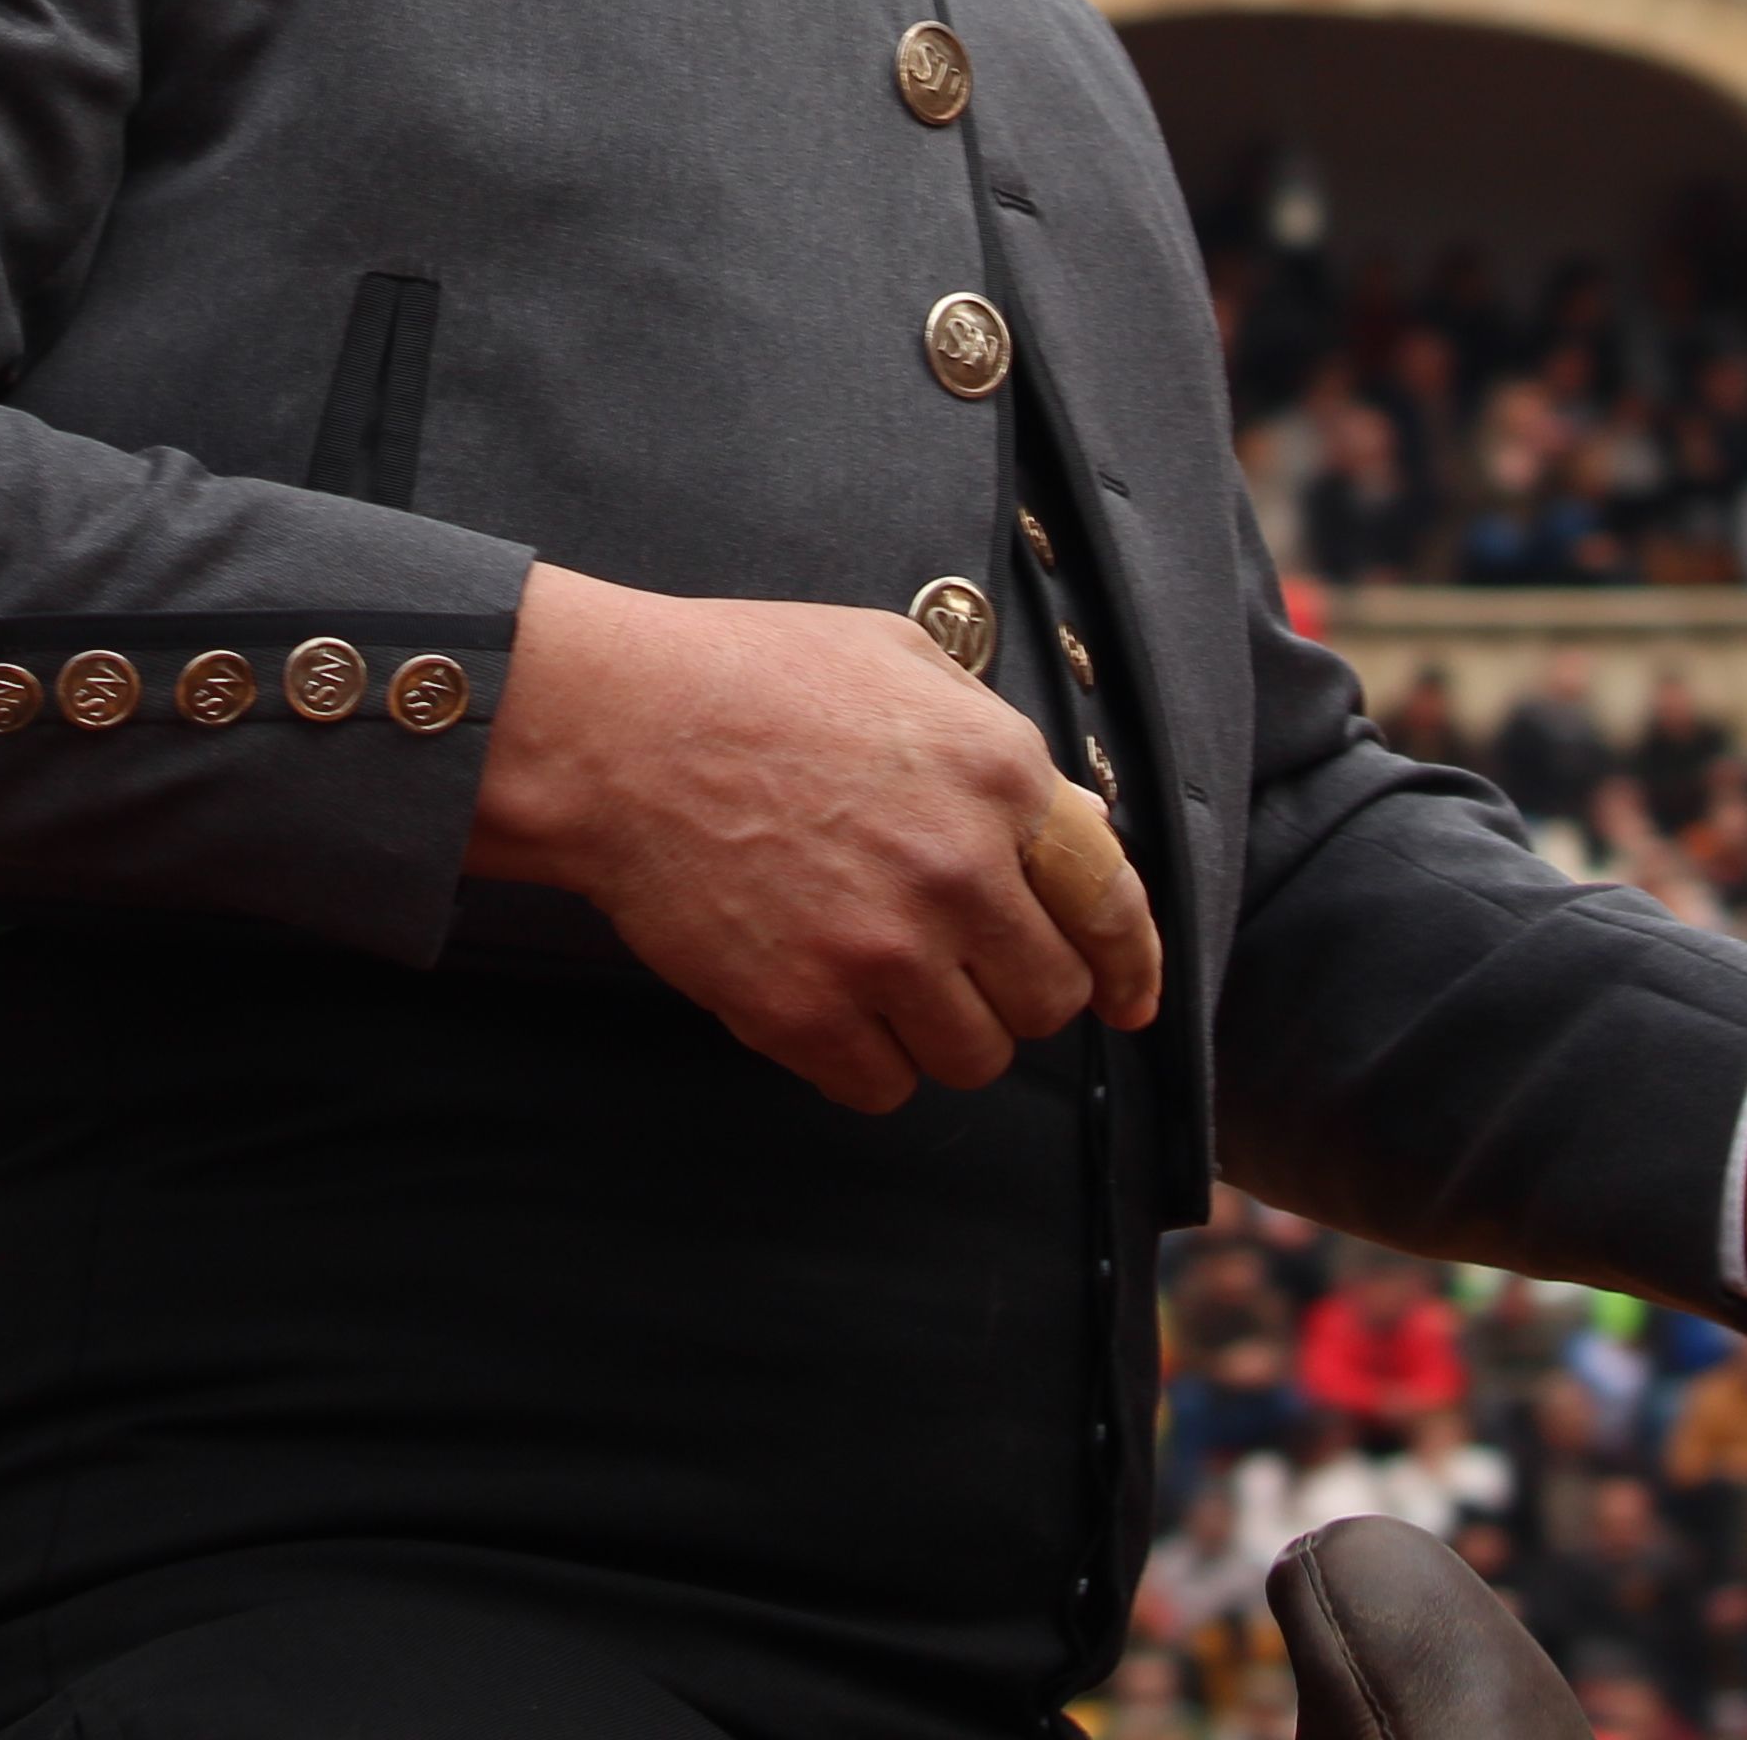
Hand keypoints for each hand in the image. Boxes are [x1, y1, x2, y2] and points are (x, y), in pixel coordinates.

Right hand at [463, 562, 1163, 1111]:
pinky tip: (826, 1009)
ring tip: (881, 983)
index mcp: (998, 776)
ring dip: (941, 1033)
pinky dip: (863, 1063)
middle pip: (1049, 999)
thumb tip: (1066, 812)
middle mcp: (960, 872)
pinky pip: (881, 1088)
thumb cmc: (746, 676)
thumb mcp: (897, 659)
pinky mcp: (805, 1012)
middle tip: (957, 964)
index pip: (1112, 903)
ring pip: (974, 1058)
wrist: (613, 729)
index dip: (1132, 965)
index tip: (1130, 999)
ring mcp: (883, 951)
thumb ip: (993, 739)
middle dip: (1013, 990)